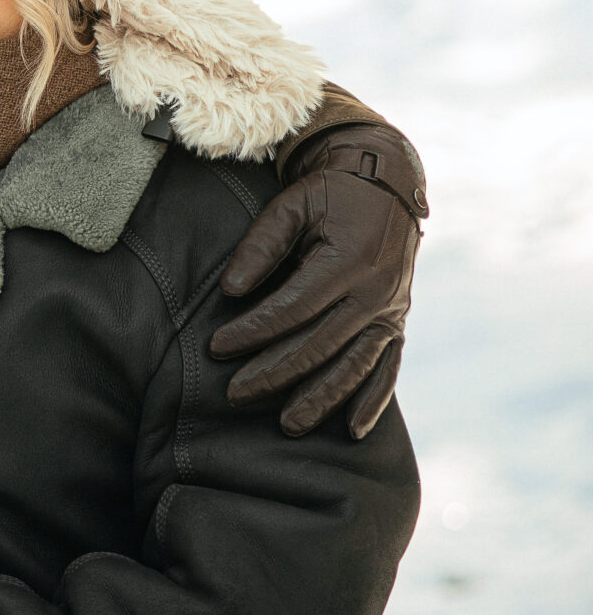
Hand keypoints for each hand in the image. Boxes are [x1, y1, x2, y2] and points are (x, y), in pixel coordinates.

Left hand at [213, 126, 423, 438]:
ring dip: (322, 398)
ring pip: (355, 364)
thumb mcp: (291, 205)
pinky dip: (371, 399)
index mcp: (349, 260)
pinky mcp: (397, 320)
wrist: (384, 184)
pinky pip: (387, 367)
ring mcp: (391, 310)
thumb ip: (260, 245)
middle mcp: (376, 292)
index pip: (293, 307)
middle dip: (275, 372)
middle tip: (235, 394)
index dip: (253, 330)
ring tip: (288, 425)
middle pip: (321, 343)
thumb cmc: (328, 194)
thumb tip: (230, 291)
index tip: (216, 348)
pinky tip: (353, 430)